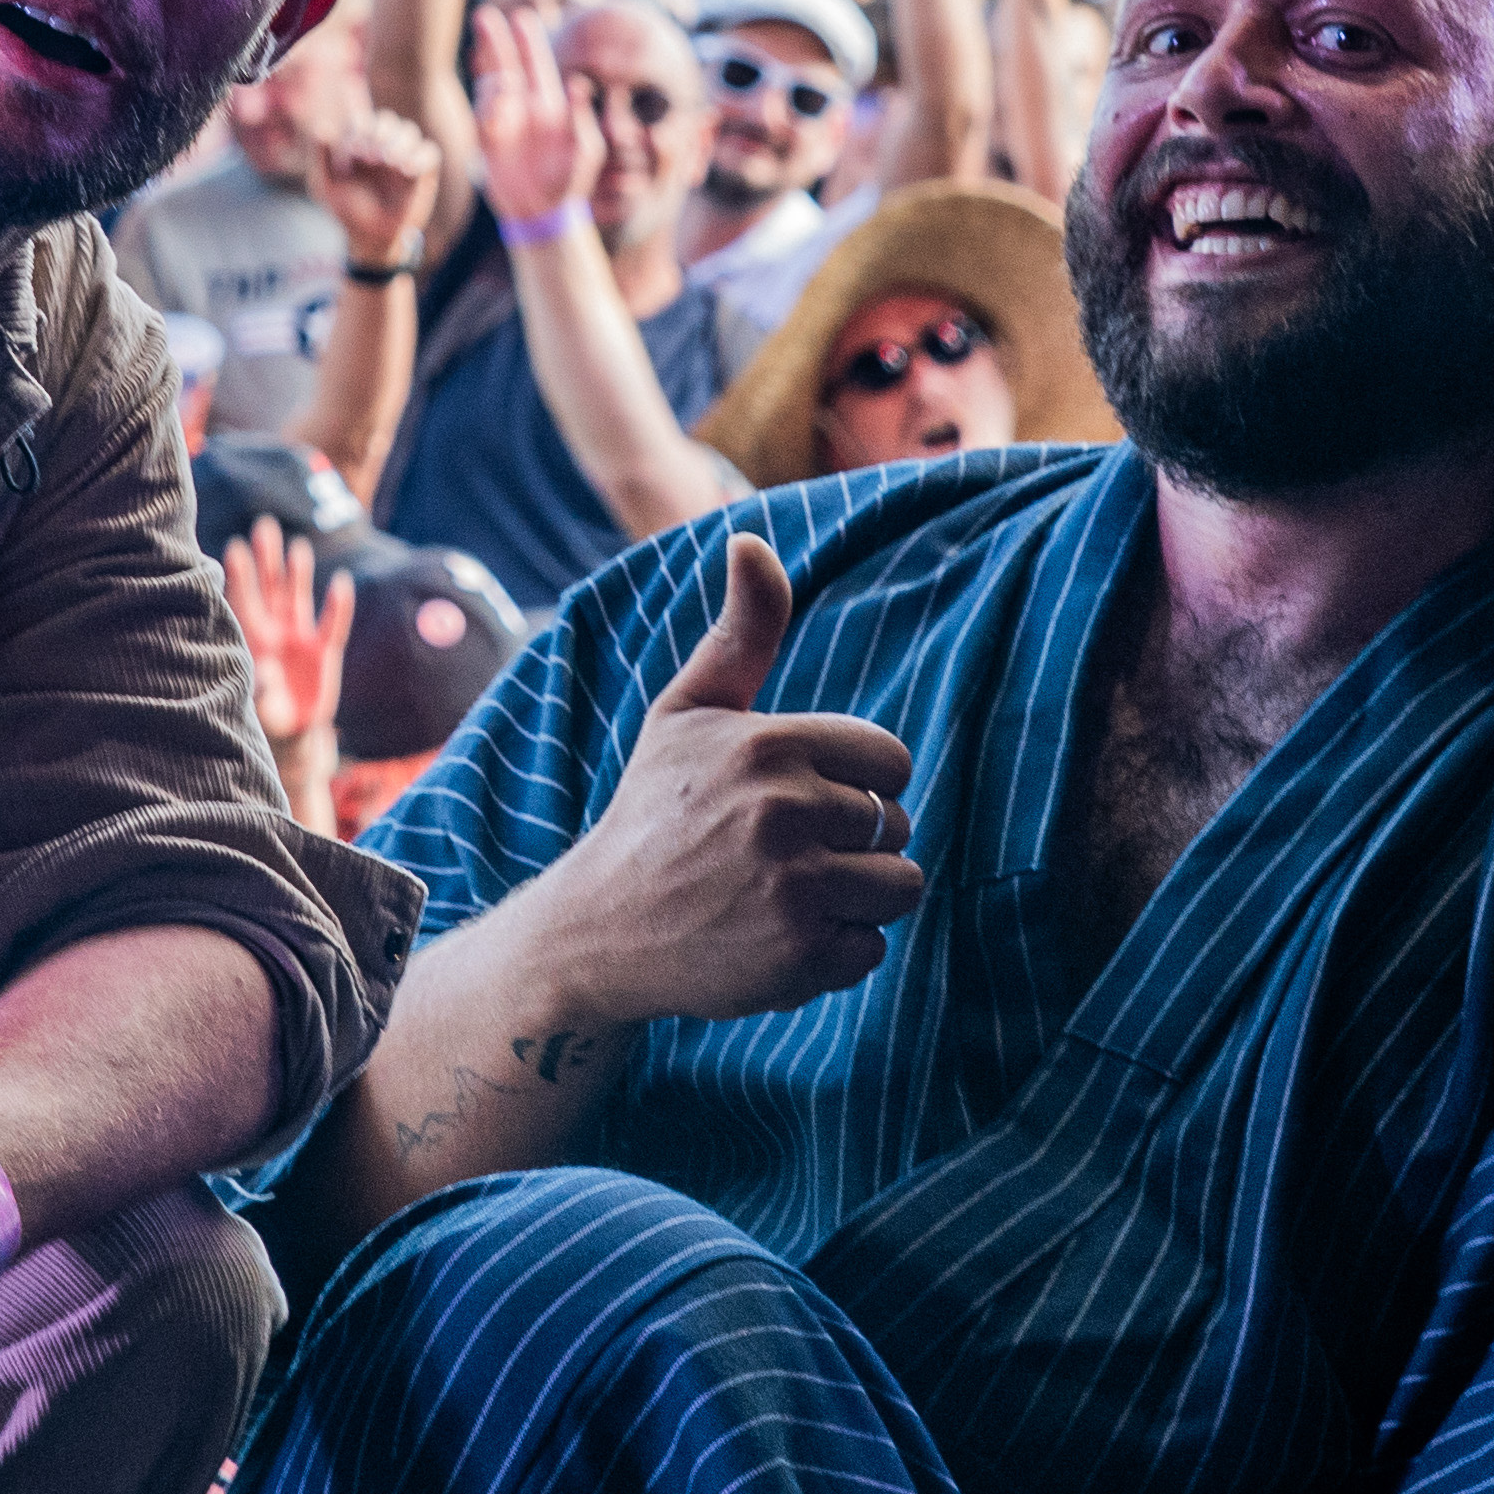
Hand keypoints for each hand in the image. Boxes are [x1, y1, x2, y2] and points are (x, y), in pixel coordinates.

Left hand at [224, 518, 355, 750]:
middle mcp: (276, 632)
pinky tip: (341, 583)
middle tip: (263, 526)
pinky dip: (338, 605)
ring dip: (299, 573)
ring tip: (297, 547)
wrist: (293, 732)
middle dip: (268, 559)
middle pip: (271, 588)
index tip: (234, 547)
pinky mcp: (324, 651)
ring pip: (299, 598)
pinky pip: (334, 625)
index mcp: (253, 640)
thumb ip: (260, 689)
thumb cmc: (266, 715)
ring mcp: (301, 638)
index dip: (242, 575)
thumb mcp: (260, 707)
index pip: (245, 601)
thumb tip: (264, 671)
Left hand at [313, 112, 437, 266]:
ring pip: (409, 131)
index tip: (355, 152)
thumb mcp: (325, 186)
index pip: (361, 122)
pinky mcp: (423, 171)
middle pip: (387, 121)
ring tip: (392, 162)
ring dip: (400, 142)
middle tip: (372, 156)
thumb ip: (320, 157)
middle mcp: (382, 145)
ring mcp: (404, 156)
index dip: (359, 130)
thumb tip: (322, 128)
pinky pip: (430, 152)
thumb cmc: (347, 211)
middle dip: (380, 134)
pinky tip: (408, 170)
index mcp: (358, 143)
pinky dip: (421, 156)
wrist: (370, 238)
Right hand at [465, 5, 597, 231]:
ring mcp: (503, 121)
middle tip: (484, 15)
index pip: (536, 64)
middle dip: (495, 41)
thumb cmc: (570, 179)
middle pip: (506, 65)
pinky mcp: (487, 141)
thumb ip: (581, 118)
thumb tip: (580, 84)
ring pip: (490, 88)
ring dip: (493, 83)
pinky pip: (480, 117)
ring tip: (505, 93)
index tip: (522, 16)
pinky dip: (485, 111)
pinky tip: (493, 117)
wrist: (544, 211)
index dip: (528, 40)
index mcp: (550, 103)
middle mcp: (523, 106)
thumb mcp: (585, 149)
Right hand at [522, 538, 923, 1021]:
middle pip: (898, 827)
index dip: (856, 785)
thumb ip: (741, 632)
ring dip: (854, 901)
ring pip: (899, 888)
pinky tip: (773, 941)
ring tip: (784, 899)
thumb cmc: (652, 813)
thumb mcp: (687, 713)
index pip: (888, 760)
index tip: (801, 802)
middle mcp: (782, 812)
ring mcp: (793, 888)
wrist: (594, 931)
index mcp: (765, 744)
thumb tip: (752, 537)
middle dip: (853, 846)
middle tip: (776, 859)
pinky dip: (833, 957)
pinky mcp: (799, 957)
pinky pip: (872, 951)